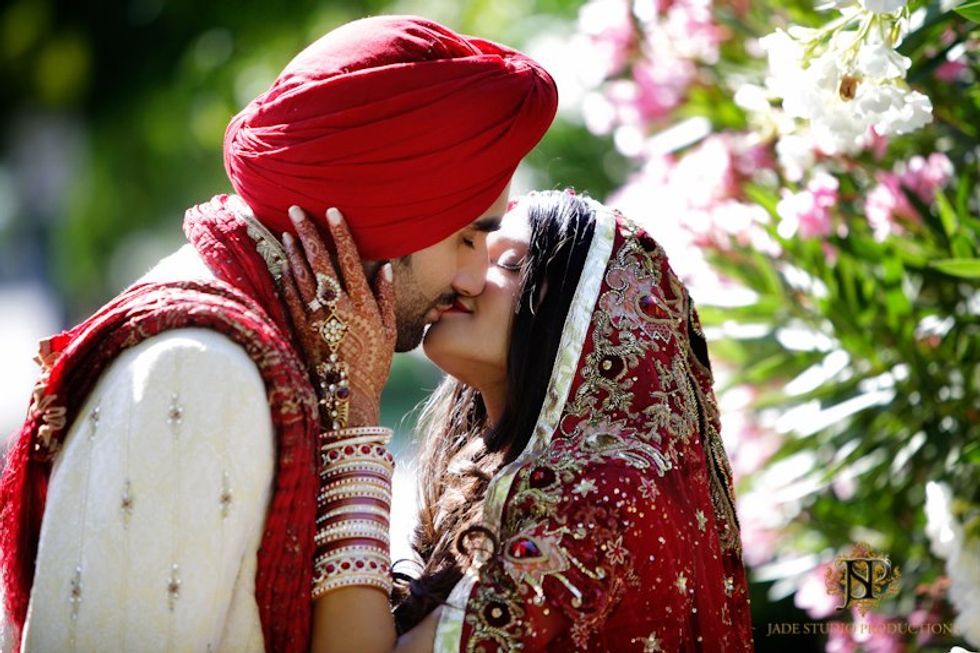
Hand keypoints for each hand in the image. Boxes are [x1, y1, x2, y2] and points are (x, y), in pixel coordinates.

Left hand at [279, 206, 395, 427]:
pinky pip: (290, 296)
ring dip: (293, 251)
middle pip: (319, 261)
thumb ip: (385, 299)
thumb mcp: (389, 333)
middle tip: (295, 209)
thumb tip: (384, 268)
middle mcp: (337, 308)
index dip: (340, 234)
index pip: (349, 260)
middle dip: (307, 233)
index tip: (331, 211)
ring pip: (301, 275)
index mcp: (362, 305)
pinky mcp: (300, 329)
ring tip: (287, 230)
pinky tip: (283, 262)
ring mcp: (315, 318)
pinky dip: (285, 276)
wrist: (345, 398)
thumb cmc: (372, 366)